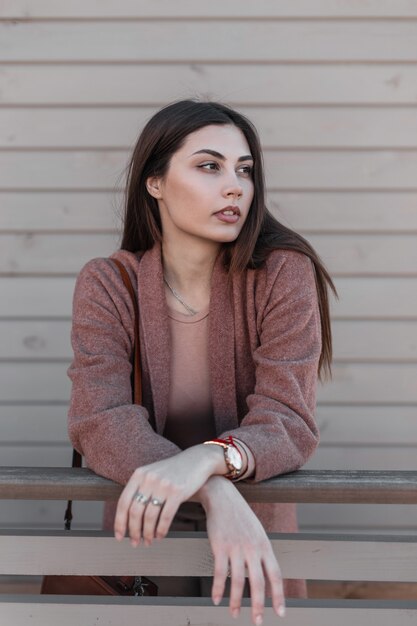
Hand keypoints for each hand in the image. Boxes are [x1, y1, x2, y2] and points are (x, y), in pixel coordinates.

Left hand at [114, 444, 225, 545]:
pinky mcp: (177, 492)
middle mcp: (149, 479)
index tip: (118, 536)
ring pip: (149, 517)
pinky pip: (165, 517)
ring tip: (148, 541)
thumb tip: (128, 517)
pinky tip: (160, 536)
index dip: (119, 522)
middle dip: (133, 532)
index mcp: (139, 474)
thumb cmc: (173, 471)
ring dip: (147, 534)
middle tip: (135, 543)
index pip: (123, 502)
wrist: (197, 460)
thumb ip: (140, 489)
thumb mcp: (152, 474)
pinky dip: (161, 530)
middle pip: (135, 512)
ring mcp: (163, 485)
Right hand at [198, 476, 284, 625]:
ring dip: (235, 601)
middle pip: (258, 582)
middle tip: (257, 622)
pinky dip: (218, 588)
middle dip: (258, 605)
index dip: (279, 596)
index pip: (275, 575)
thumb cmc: (240, 516)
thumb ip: (261, 552)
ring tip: (234, 614)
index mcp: (265, 545)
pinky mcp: (220, 546)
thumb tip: (266, 576)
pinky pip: (220, 573)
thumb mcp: (257, 532)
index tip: (280, 613)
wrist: (222, 497)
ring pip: (238, 581)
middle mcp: (253, 548)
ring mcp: (236, 547)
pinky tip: (216, 599)